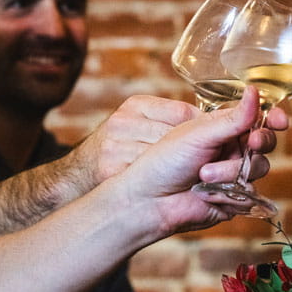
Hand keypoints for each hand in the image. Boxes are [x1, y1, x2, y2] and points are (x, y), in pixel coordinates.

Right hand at [84, 95, 200, 183]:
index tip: (206, 143)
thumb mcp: (139, 124)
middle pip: (176, 137)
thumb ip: (169, 120)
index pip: (183, 114)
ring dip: (178, 170)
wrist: (78, 174)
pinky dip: (161, 183)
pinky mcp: (110, 169)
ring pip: (164, 159)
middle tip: (198, 164)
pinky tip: (163, 186)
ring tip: (180, 177)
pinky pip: (148, 177)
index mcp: (136, 105)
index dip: (199, 132)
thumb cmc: (120, 148)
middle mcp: (124, 121)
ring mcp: (115, 145)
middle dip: (191, 152)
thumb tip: (214, 121)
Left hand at [122, 86, 285, 233]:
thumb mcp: (198, 132)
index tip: (280, 120)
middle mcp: (231, 150)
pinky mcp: (233, 199)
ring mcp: (233, 174)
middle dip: (259, 142)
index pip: (257, 118)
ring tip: (203, 175)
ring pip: (258, 169)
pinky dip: (230, 193)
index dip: (272, 118)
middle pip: (265, 143)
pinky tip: (207, 192)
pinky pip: (249, 194)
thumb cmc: (163, 161)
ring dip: (232, 171)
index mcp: (223, 128)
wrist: (148, 201)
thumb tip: (255, 91)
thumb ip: (232, 117)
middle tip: (252, 142)